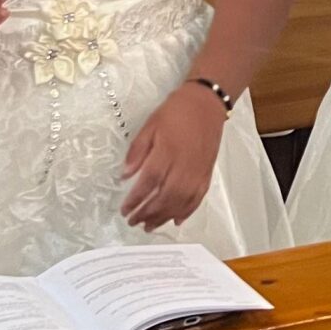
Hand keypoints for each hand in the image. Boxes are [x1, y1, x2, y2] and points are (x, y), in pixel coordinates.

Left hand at [120, 85, 230, 229]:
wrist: (207, 103)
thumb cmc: (175, 112)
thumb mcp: (150, 125)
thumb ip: (137, 151)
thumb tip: (125, 175)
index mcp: (167, 151)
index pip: (149, 182)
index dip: (135, 199)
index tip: (124, 210)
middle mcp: (184, 166)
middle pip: (165, 197)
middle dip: (147, 213)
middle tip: (132, 222)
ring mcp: (198, 172)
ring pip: (181, 202)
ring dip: (164, 217)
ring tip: (149, 226)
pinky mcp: (207, 173)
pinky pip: (198, 198)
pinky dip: (187, 212)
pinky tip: (176, 220)